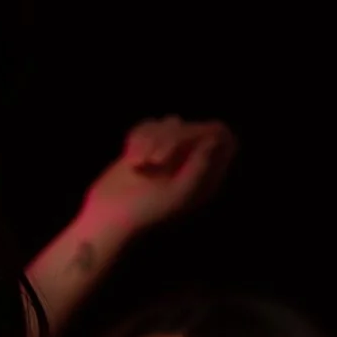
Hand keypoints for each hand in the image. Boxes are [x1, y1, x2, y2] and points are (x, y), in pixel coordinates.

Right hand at [77, 117, 236, 240]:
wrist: (111, 212)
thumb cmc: (149, 208)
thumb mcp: (180, 191)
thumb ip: (200, 165)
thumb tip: (215, 138)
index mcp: (208, 176)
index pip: (224, 142)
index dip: (210, 132)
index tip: (191, 136)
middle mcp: (193, 161)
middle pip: (194, 128)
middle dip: (172, 139)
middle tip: (155, 161)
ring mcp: (170, 152)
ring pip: (170, 123)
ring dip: (150, 140)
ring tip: (138, 164)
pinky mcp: (149, 145)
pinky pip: (149, 124)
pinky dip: (137, 138)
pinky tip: (131, 159)